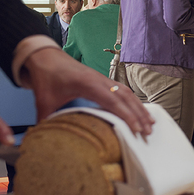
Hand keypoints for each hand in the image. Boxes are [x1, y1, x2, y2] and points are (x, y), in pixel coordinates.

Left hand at [21, 48, 153, 135]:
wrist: (45, 56)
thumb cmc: (47, 76)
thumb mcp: (43, 100)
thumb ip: (45, 119)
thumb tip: (44, 138)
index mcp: (89, 84)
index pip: (113, 102)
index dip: (127, 116)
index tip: (137, 129)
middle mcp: (100, 80)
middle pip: (126, 98)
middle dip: (139, 115)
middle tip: (149, 132)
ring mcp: (103, 79)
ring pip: (127, 93)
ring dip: (139, 108)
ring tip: (150, 123)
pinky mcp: (102, 80)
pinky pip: (122, 90)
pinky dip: (133, 101)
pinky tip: (138, 110)